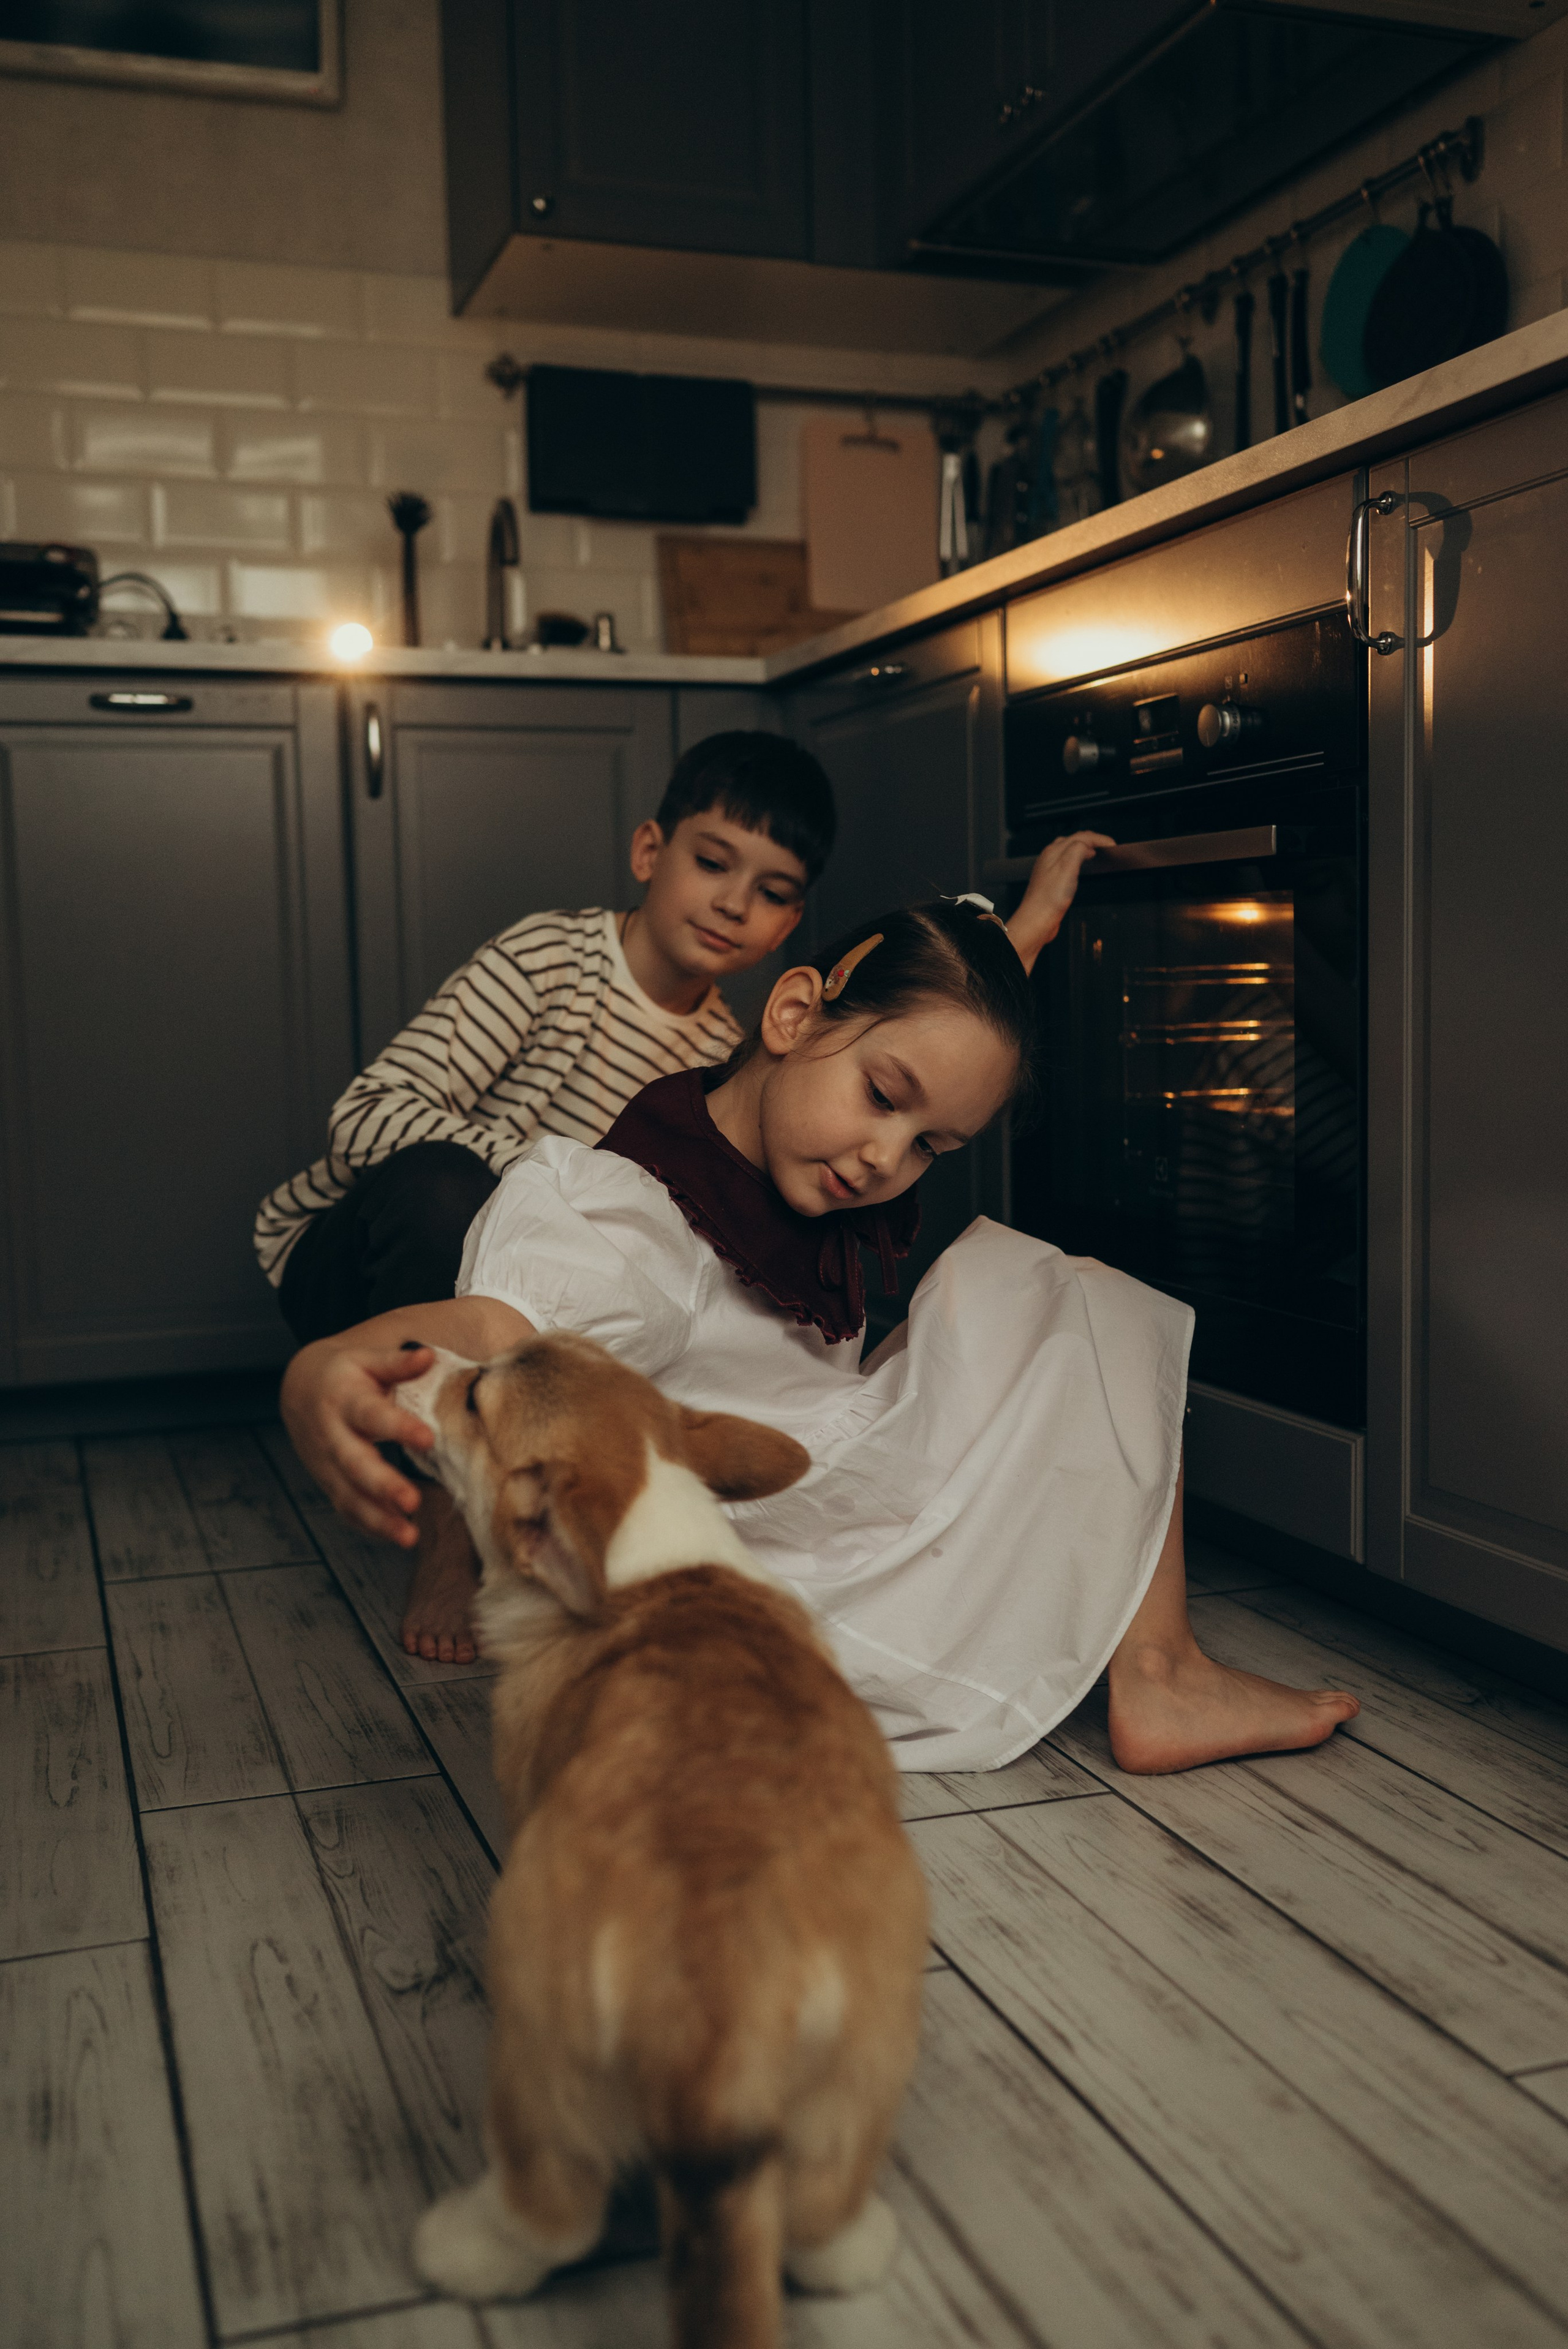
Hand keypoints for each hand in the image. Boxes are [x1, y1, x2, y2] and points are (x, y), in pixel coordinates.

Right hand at [279, 1340, 435, 1544]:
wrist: (298, 1391)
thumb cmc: (344, 1374)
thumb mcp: (367, 1360)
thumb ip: (398, 1362)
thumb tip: (428, 1355)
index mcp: (344, 1401)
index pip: (372, 1415)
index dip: (398, 1427)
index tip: (428, 1438)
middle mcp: (332, 1436)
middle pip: (355, 1464)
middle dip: (383, 1485)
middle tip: (412, 1501)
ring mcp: (328, 1465)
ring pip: (350, 1495)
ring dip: (378, 1519)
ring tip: (409, 1536)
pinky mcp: (330, 1482)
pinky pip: (347, 1509)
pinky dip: (369, 1525)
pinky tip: (396, 1536)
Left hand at [1005, 831, 1116, 973]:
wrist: (1036, 921)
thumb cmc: (1049, 899)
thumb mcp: (1067, 868)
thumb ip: (1078, 850)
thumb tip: (1087, 845)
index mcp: (1054, 851)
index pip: (1080, 836)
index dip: (1099, 838)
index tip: (1112, 845)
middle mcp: (1050, 858)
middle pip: (1074, 840)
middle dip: (1092, 840)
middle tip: (1107, 846)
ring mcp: (1050, 869)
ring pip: (1070, 851)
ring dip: (1085, 848)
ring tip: (1097, 852)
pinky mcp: (1052, 881)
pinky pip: (1067, 863)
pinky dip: (1078, 860)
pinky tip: (1081, 868)